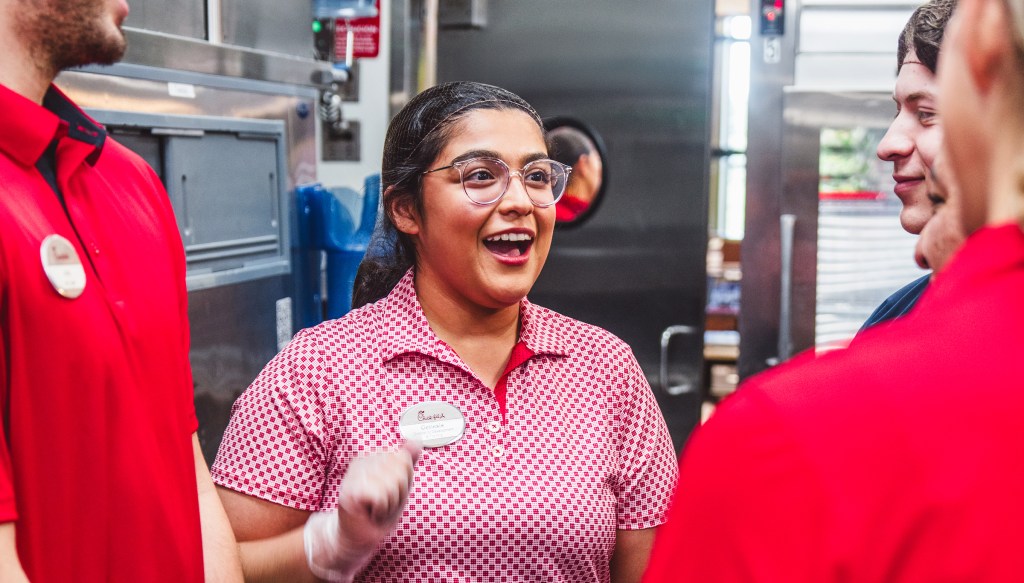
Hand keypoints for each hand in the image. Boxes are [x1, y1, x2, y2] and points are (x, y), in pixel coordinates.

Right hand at [304, 441, 421, 581]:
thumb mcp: (399, 486)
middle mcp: (362, 460)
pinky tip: (369, 513)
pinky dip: (381, 511)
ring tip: (376, 509)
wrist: (356, 537)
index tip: (389, 494)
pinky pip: (382, 496)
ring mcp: (354, 474)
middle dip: (398, 494)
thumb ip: (407, 463)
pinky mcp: (350, 490)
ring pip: (393, 484)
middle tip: (382, 504)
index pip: (404, 460)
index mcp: (374, 455)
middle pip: (401, 470)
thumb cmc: (378, 511)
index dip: (404, 482)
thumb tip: (417, 440)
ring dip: (390, 505)